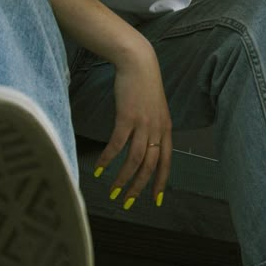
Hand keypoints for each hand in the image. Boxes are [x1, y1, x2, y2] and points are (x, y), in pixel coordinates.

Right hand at [94, 38, 171, 207]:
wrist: (138, 63)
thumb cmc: (144, 84)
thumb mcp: (154, 108)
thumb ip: (152, 126)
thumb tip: (144, 143)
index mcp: (166, 129)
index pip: (166, 162)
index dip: (161, 182)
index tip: (156, 200)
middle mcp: (157, 130)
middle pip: (150, 166)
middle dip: (139, 187)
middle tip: (127, 202)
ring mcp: (143, 124)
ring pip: (135, 160)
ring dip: (123, 178)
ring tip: (113, 191)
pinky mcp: (127, 117)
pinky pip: (117, 145)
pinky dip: (108, 159)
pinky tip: (99, 168)